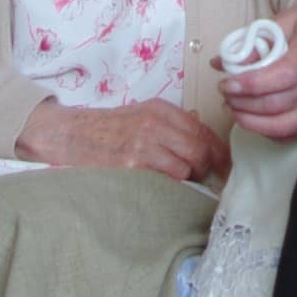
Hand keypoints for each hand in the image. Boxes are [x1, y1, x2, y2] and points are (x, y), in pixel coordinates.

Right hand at [14, 97, 228, 181]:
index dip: (218, 149)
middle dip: (211, 166)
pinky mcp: (132, 165)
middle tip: (214, 178)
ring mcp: (143, 144)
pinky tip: (168, 187)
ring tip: (187, 183)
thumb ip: (171, 124)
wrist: (70, 135)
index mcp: (160, 108)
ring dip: (192, 178)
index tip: (225, 163)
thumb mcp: (141, 114)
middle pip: (199, 147)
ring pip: (187, 165)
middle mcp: (154, 123)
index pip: (202, 129)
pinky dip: (173, 185)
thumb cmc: (108, 128)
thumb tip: (202, 142)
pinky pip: (167, 178)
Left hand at [217, 2, 296, 139]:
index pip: (284, 74)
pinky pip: (293, 133)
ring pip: (286, 124)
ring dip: (253, 121)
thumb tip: (221, 63)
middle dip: (244, 103)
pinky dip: (268, 131)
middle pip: (280, 102)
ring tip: (233, 109)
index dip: (252, 84)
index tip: (227, 84)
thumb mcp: (283, 19)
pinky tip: (251, 119)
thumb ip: (253, 41)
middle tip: (224, 94)